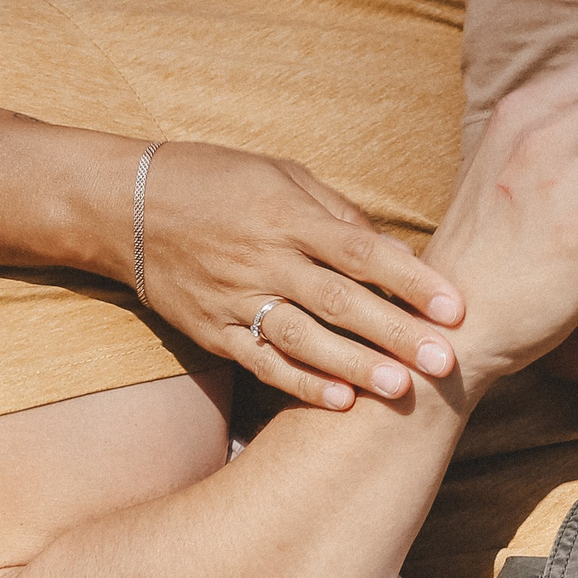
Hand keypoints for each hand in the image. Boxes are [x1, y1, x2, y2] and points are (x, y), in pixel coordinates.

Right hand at [137, 141, 467, 410]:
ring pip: (304, 339)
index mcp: (289, 216)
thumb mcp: (281, 174)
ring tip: (401, 391)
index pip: (363, 251)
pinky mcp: (211, 330)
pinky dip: (299, 384)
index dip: (412, 280)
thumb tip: (393, 250)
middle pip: (341, 301)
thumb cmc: (215, 179)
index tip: (454, 307)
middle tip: (445, 363)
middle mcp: (266, 259)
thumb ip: (337, 213)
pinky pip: (261, 362)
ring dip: (355, 367)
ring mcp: (236, 298)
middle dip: (396, 334)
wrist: (122, 205)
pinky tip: (338, 402)